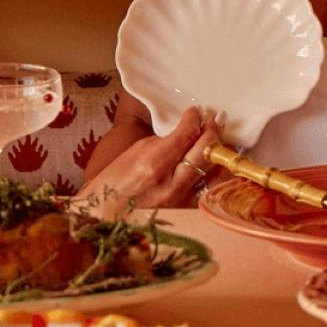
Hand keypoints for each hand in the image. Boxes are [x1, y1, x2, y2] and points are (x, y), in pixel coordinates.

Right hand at [76, 106, 226, 216]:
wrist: (105, 214)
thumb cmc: (115, 182)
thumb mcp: (136, 152)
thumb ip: (165, 141)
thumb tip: (187, 133)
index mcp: (154, 164)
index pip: (187, 135)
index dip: (195, 119)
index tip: (196, 112)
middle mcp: (172, 184)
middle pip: (207, 152)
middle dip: (213, 131)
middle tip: (215, 120)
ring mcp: (182, 202)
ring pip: (217, 174)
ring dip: (221, 154)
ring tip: (219, 142)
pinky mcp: (187, 213)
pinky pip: (212, 191)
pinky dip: (216, 176)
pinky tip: (215, 166)